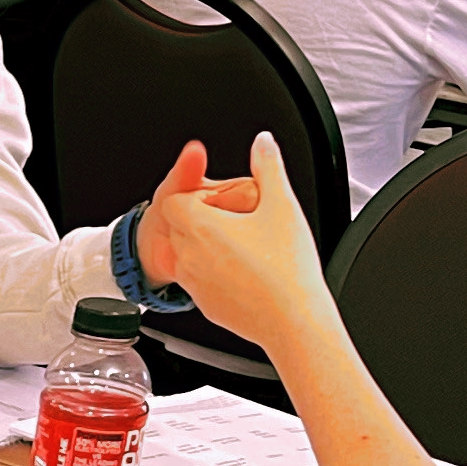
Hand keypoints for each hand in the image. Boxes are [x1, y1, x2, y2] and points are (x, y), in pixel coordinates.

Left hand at [132, 135, 325, 351]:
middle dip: (200, 218)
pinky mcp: (206, 306)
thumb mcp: (281, 206)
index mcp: (200, 227)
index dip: (195, 195)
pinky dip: (214, 272)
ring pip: (186, 254)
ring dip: (206, 246)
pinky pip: (199, 281)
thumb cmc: (287, 269)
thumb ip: (268, 167)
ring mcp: (194, 284)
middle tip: (234, 219)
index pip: (173, 200)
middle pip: (178, 226)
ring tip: (244, 246)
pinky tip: (247, 272)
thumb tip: (263, 143)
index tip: (218, 199)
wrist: (293, 322)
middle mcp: (189, 255)